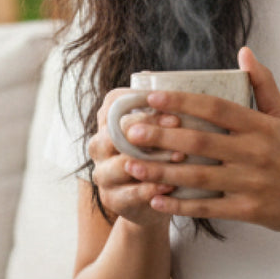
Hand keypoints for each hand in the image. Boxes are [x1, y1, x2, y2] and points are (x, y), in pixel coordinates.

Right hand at [87, 88, 187, 233]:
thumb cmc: (160, 155)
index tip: (170, 102)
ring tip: (180, 156)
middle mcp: (99, 145)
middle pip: (116, 131)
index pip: (115, 103)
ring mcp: (102, 173)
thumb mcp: (159, 129)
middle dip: (149, 127)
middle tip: (179, 124)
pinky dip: (151, 188)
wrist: (154, 201)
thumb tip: (161, 77)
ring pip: (121, 164)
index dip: (141, 100)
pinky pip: (129, 193)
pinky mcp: (111, 198)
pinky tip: (171, 184)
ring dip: (153, 159)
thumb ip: (159, 107)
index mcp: (107, 122)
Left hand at [125, 47, 279, 235]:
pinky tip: (156, 199)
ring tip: (133, 166)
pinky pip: (207, 207)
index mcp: (261, 126)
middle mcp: (254, 153)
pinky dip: (180, 204)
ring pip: (198, 176)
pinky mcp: (247, 210)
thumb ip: (263, 83)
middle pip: (200, 142)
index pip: (216, 108)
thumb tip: (244, 52)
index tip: (152, 98)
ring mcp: (250, 183)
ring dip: (163, 172)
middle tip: (131, 131)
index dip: (183, 102)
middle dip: (162, 136)